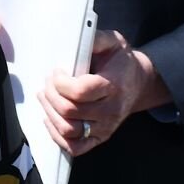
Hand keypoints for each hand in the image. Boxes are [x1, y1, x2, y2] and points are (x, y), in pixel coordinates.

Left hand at [39, 29, 169, 156]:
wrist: (138, 82)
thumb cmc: (119, 61)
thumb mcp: (112, 42)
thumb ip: (95, 38)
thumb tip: (79, 35)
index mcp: (113, 86)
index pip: (80, 91)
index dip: (61, 82)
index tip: (57, 72)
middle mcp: (110, 110)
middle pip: (69, 110)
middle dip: (51, 94)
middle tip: (48, 83)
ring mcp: (105, 127)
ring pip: (68, 129)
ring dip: (49, 112)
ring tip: (45, 97)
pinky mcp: (99, 138)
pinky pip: (74, 147)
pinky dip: (57, 136)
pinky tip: (50, 118)